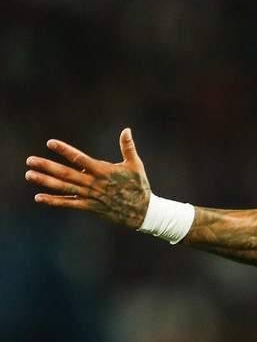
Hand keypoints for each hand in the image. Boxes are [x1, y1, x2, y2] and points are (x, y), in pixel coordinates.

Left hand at [25, 128, 151, 228]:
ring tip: (29, 175)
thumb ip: (128, 147)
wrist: (142, 211)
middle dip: (47, 166)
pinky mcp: (89, 207)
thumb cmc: (139, 186)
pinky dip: (53, 201)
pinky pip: (68, 204)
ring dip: (45, 181)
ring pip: (64, 188)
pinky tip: (39, 197)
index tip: (50, 143)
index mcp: (103, 171)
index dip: (64, 150)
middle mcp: (93, 183)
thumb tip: (126, 130)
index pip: (80, 158)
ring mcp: (90, 196)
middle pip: (66, 173)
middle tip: (30, 160)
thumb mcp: (136, 165)